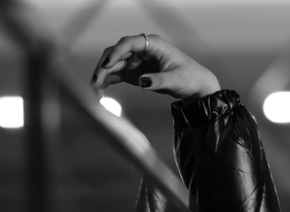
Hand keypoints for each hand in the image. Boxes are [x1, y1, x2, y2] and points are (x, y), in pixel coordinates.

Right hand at [90, 34, 220, 99]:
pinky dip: (107, 81)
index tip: (107, 64)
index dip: (116, 52)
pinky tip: (99, 91)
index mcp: (153, 44)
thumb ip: (158, 81)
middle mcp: (141, 50)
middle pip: (116, 53)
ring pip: (113, 64)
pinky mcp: (134, 72)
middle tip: (96, 82)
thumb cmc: (189, 78)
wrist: (195, 86)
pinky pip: (116, 74)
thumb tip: (142, 82)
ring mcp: (136, 61)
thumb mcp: (175, 80)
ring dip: (102, 75)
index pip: (129, 43)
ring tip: (94, 90)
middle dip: (104, 66)